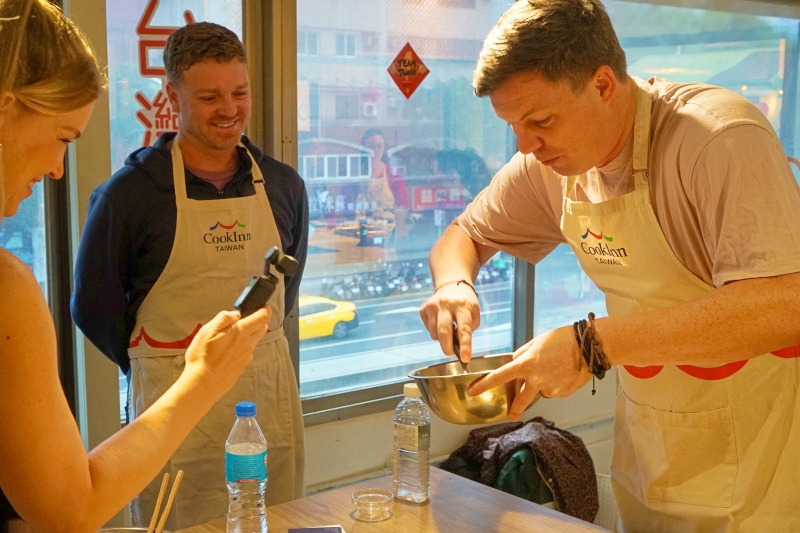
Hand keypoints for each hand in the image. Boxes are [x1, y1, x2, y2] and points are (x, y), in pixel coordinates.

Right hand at [182, 306, 271, 396]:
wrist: (203, 383)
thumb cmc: (203, 356)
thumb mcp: (208, 331)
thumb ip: (224, 319)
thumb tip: (236, 314)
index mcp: (241, 332)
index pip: (262, 317)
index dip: (265, 309)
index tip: (263, 305)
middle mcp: (248, 344)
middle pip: (262, 328)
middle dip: (259, 320)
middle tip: (247, 318)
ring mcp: (246, 356)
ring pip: (254, 341)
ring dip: (249, 335)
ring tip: (232, 336)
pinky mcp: (242, 367)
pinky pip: (247, 353)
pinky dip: (243, 348)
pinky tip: (228, 351)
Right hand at [419, 283, 479, 360]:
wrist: (451, 284)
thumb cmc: (465, 301)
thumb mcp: (475, 311)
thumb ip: (469, 328)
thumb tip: (457, 343)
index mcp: (462, 305)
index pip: (464, 329)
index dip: (465, 346)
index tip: (465, 359)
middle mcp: (446, 304)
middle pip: (444, 332)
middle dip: (448, 348)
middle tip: (452, 353)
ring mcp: (432, 306)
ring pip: (434, 333)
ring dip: (442, 338)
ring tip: (449, 330)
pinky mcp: (424, 308)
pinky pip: (428, 328)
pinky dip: (435, 331)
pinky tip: (440, 323)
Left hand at [468, 326, 591, 420]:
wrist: (589, 346)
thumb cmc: (563, 339)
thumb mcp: (536, 342)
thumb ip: (522, 354)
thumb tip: (514, 362)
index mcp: (526, 364)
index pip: (499, 376)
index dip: (484, 384)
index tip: (473, 391)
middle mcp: (536, 379)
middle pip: (521, 399)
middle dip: (515, 409)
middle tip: (511, 415)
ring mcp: (551, 388)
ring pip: (541, 391)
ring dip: (543, 385)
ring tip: (556, 369)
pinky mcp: (563, 393)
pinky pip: (555, 391)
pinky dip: (557, 384)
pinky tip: (565, 373)